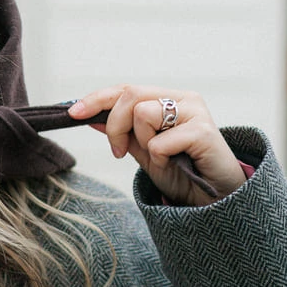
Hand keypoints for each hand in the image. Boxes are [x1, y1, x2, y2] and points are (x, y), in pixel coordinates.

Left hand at [68, 86, 245, 206]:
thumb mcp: (143, 151)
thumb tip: (91, 119)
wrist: (214, 197)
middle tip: (118, 152)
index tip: (73, 113)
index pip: (126, 89)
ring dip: (142, 142)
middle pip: (130, 95)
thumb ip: (122, 134)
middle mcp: (183, 99)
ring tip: (161, 157)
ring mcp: (195, 112)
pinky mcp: (204, 131)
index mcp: (168, 99)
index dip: (97, 99)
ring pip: (143, 113)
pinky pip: (160, 141)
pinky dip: (159, 157)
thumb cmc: (181, 172)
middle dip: (114, 126)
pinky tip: (175, 163)